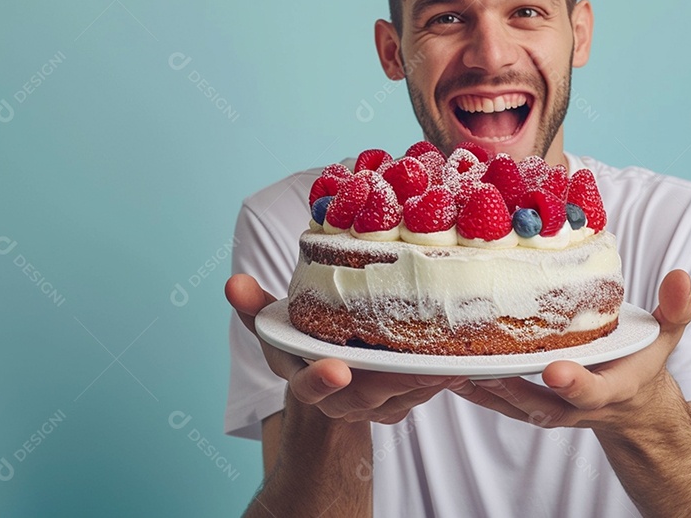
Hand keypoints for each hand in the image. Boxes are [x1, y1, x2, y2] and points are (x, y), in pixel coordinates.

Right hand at [226, 273, 462, 423]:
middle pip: (366, 397)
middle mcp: (337, 400)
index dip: (321, 381)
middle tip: (423, 360)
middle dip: (394, 380)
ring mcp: (370, 407)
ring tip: (451, 354)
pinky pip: (420, 395)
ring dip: (425, 380)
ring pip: (401, 397)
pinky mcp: (398, 405)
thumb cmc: (301, 344)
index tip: (338, 369)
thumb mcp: (274, 324)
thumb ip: (253, 305)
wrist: (328, 380)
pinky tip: (458, 356)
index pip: (307, 386)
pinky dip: (438, 377)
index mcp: (303, 378)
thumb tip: (232, 283)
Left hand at [450, 269, 690, 431]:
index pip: (591, 389)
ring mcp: (547, 408)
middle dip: (508, 385)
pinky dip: (469, 387)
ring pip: (508, 403)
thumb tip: (682, 274)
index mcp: (609, 387)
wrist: (629, 403)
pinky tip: (440, 367)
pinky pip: (493, 400)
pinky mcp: (524, 403)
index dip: (573, 382)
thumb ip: (677, 308)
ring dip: (478, 387)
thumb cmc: (641, 361)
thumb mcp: (668, 335)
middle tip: (478, 365)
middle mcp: (574, 405)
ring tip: (446, 364)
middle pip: (539, 401)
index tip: (554, 369)